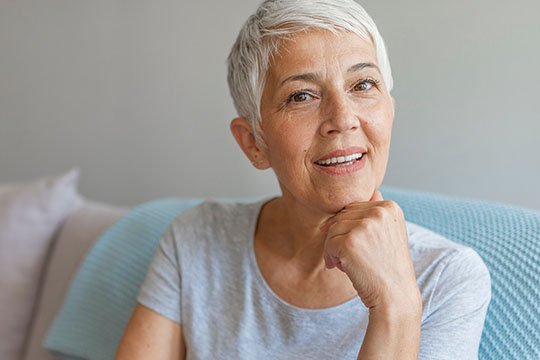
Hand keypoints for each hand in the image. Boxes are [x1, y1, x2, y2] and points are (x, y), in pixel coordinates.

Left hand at [320, 189, 419, 310]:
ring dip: (333, 248)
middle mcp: (379, 212)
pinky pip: (328, 243)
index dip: (348, 228)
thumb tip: (373, 191)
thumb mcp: (389, 234)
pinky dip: (330, 257)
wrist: (395, 296)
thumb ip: (379, 212)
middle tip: (349, 258)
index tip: (357, 246)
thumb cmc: (388, 267)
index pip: (354, 208)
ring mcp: (365, 225)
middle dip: (339, 237)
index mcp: (390, 207)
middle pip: (341, 216)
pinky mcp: (350, 241)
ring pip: (332, 229)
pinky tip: (342, 268)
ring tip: (346, 263)